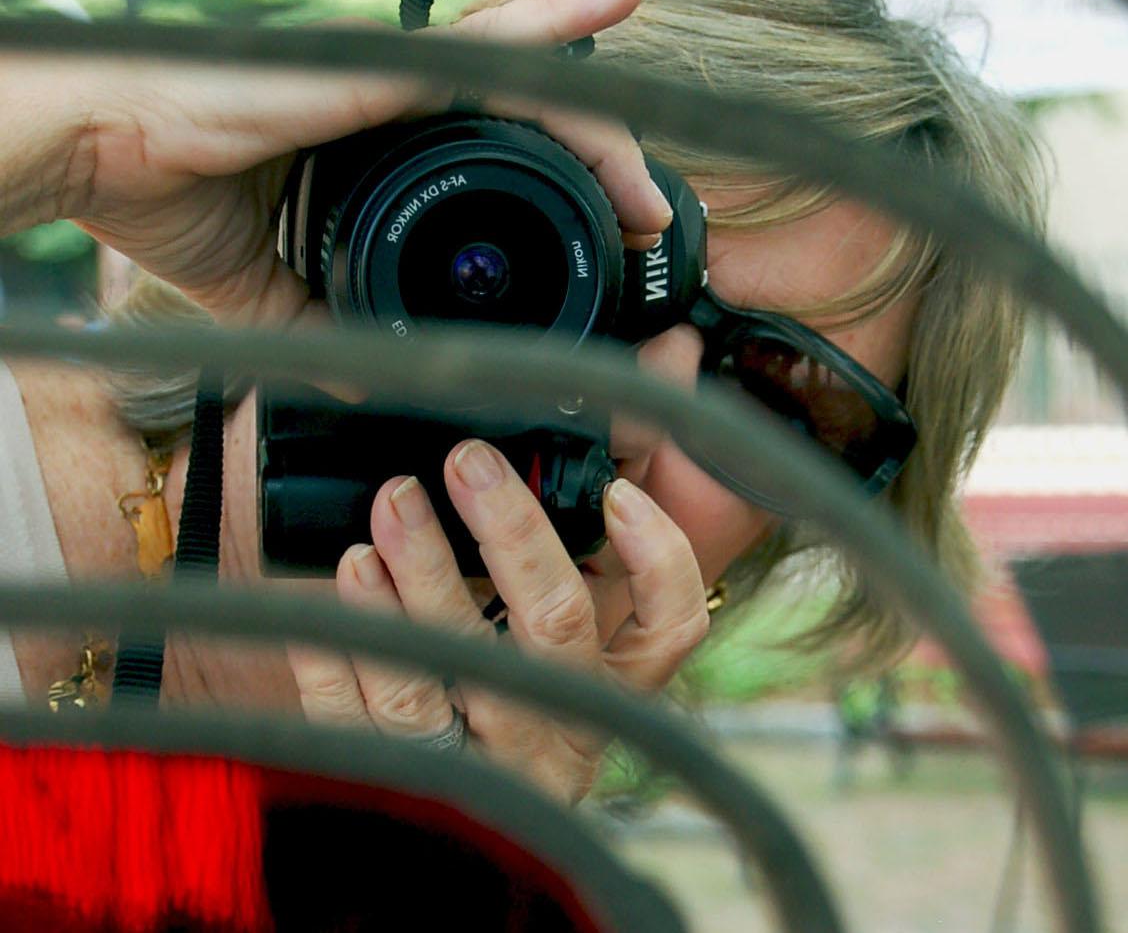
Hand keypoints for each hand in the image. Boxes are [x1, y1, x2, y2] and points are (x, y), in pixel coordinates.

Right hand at [31, 0, 666, 322]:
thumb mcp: (266, 288)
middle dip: (601, 169)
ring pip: (529, 79)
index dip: (561, 189)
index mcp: (382, 139)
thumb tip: (368, 376)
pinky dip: (558, 26)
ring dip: (604, 130)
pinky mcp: (378, 63)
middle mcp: (398, 93)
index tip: (606, 235)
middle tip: (645, 223)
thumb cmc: (163, 192)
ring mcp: (393, 70)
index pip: (494, 153)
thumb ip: (324, 320)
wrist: (94, 152)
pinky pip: (489, 44)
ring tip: (650, 199)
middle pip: (533, 119)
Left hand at [287, 439, 709, 803]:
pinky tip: (338, 581)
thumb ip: (545, 589)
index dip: (656, 558)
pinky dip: (342, 641)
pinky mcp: (396, 783)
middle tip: (468, 462)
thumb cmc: (490, 711)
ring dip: (420, 572)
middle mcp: (553, 736)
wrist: (438, 858)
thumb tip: (517, 479)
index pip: (666, 631)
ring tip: (391, 508)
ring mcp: (476, 766)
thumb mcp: (541, 666)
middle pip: (553, 624)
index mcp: (600, 698)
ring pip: (450, 665)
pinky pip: (360, 713)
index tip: (616, 494)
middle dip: (511, 529)